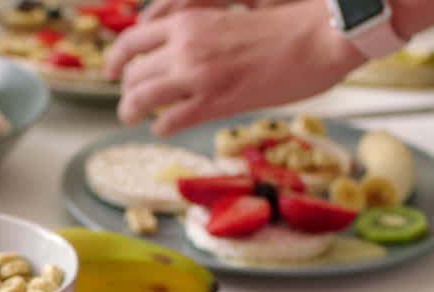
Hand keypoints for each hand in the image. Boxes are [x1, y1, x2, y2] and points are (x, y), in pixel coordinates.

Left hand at [105, 0, 363, 135]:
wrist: (321, 35)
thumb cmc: (286, 27)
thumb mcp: (228, 21)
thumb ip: (199, 36)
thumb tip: (179, 54)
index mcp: (189, 22)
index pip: (133, 39)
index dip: (116, 58)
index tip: (112, 70)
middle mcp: (187, 46)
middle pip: (133, 72)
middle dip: (126, 90)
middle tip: (128, 101)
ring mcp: (200, 75)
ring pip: (142, 98)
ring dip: (131, 111)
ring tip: (132, 117)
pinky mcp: (218, 101)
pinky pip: (172, 120)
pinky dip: (161, 126)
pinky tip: (163, 127)